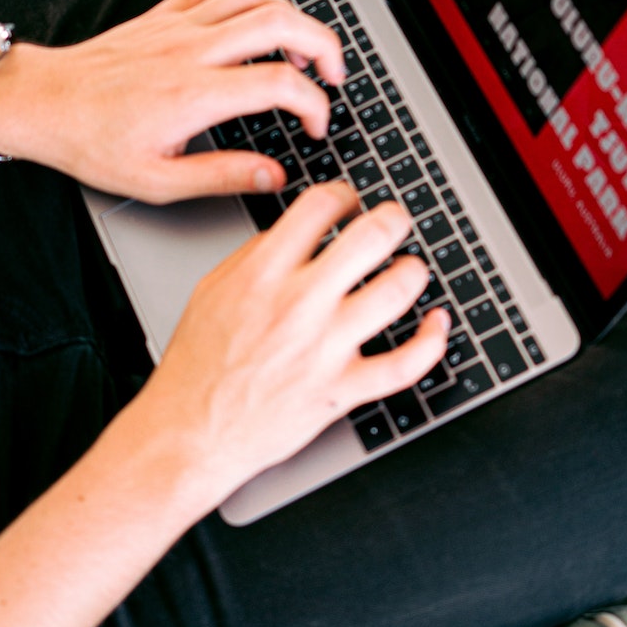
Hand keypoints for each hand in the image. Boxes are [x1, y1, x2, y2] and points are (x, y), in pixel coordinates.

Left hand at [0, 0, 345, 202]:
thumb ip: (224, 176)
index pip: (281, 84)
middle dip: (324, 46)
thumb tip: (275, 177)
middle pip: (281, 24)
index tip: (315, 127)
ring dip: (294, 17)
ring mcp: (179, 26)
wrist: (44, 104)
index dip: (314, 105)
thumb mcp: (159, 181)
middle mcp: (192, 51)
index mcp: (196, 95)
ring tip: (304, 49)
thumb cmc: (93, 143)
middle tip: (335, 75)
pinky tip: (257, 16)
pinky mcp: (165, 14)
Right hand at [125, 181, 449, 502]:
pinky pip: (405, 364)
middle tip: (395, 223)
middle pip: (370, 238)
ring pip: (396, 292)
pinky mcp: (342, 390)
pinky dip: (431, 341)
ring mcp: (324, 349)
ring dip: (413, 273)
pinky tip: (436, 324)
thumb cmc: (198, 366)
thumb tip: (296, 232)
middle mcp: (298, 305)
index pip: (320, 206)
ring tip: (411, 270)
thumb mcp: (212, 290)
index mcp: (263, 273)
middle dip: (393, 220)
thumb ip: (256, 255)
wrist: (190, 431)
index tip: (350, 202)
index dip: (344, 195)